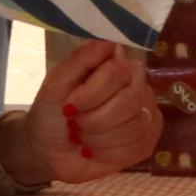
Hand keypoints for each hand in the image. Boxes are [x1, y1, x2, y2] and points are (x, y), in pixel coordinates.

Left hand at [21, 40, 158, 186]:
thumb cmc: (51, 114)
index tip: (70, 105)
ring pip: (136, 124)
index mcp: (115, 64)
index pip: (119, 70)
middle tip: (75, 124)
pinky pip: (138, 145)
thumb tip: (112, 42)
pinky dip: (109, 152)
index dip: (93, 93)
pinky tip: (97, 150)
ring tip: (84, 137)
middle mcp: (136, 84)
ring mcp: (146, 112)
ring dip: (100, 137)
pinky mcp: (147, 140)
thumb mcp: (56, 84)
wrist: (48, 153)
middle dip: (96, 119)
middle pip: (132, 98)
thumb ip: (81, 59)